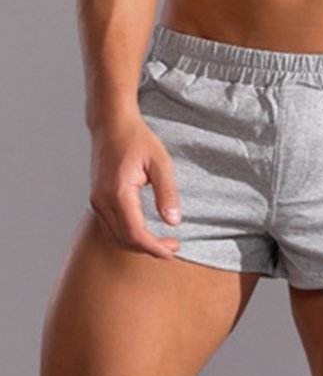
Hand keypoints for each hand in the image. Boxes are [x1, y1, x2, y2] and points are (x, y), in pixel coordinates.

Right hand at [88, 113, 181, 258]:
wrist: (112, 124)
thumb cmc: (138, 140)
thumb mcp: (161, 163)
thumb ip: (167, 193)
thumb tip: (173, 222)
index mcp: (118, 193)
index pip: (135, 234)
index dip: (155, 247)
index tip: (173, 251)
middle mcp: (102, 201)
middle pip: (124, 240)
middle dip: (150, 249)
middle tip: (173, 247)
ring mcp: (96, 201)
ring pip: (116, 237)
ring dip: (139, 245)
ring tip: (163, 243)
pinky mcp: (97, 199)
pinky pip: (110, 227)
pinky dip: (128, 236)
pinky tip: (146, 233)